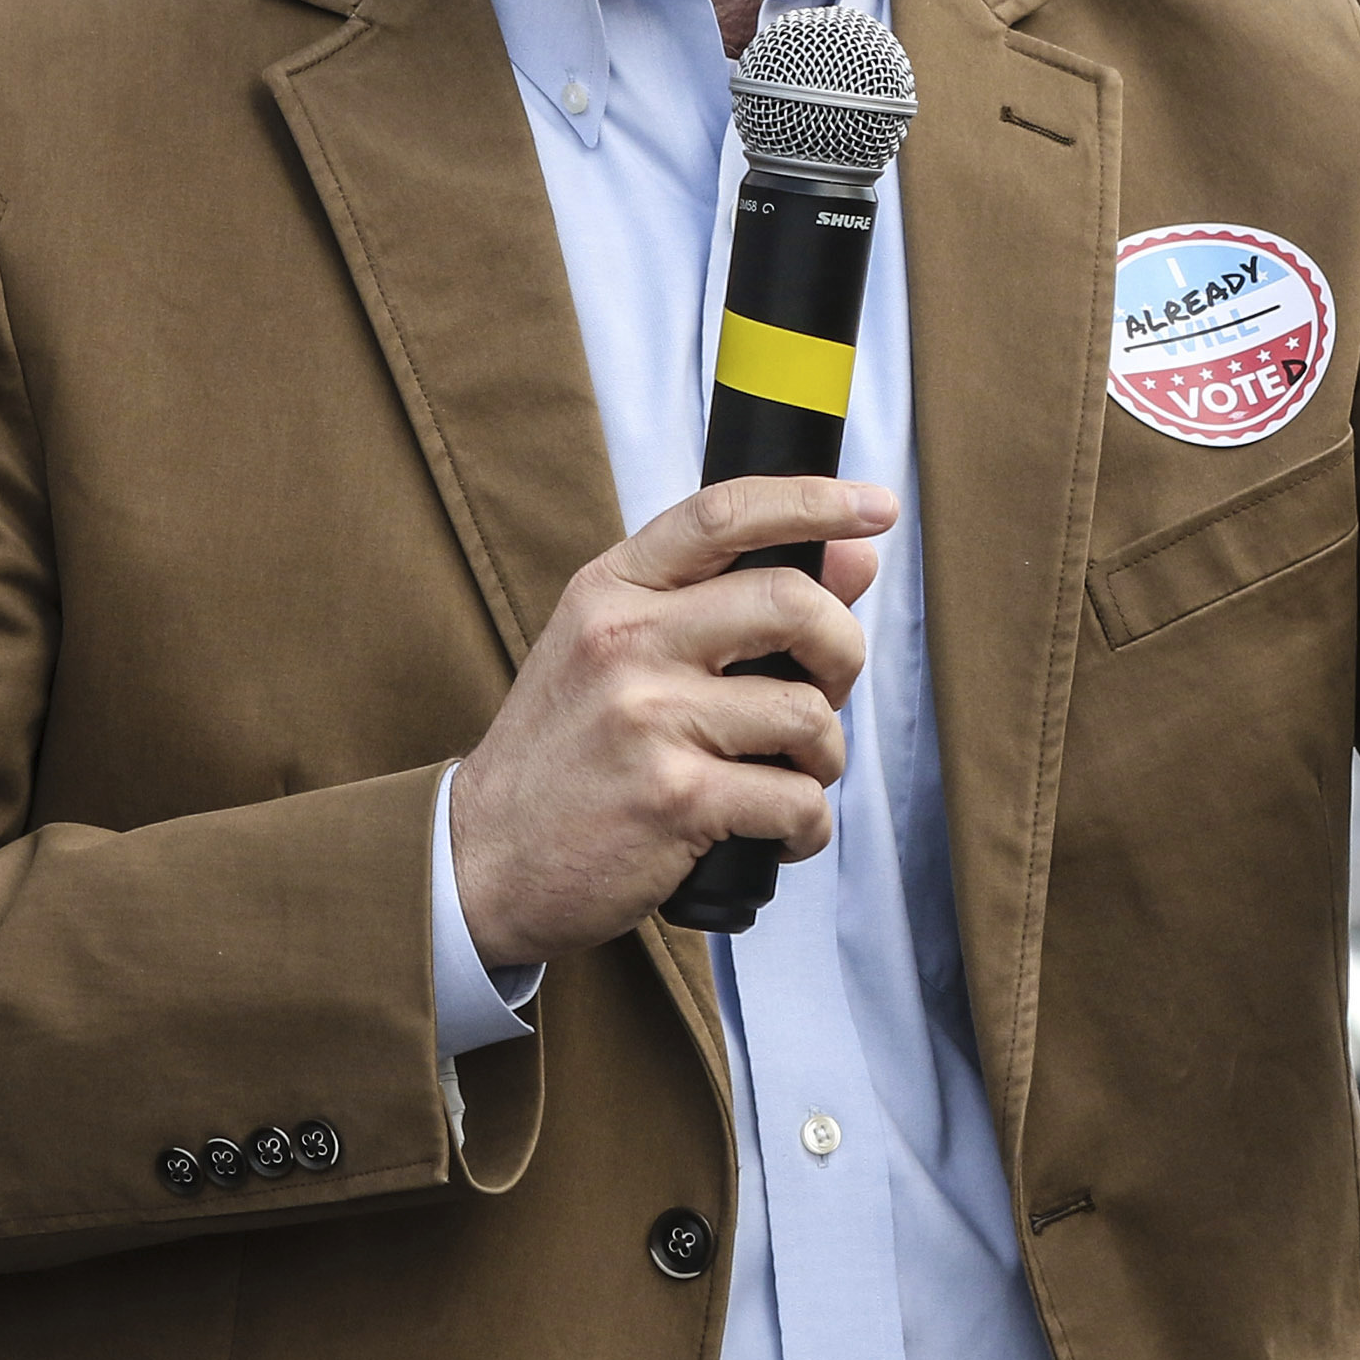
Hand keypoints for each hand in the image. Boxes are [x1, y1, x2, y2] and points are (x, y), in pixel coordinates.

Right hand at [448, 475, 894, 967]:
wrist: (484, 859)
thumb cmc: (566, 751)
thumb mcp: (617, 651)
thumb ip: (724, 600)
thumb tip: (851, 557)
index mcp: (611, 590)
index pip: (723, 513)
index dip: (814, 500)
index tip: (874, 507)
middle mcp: (626, 641)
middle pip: (791, 601)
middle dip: (843, 648)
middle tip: (829, 686)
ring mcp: (649, 719)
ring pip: (806, 711)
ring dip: (824, 755)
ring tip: (790, 775)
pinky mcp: (674, 799)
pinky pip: (795, 800)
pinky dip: (807, 825)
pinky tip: (777, 833)